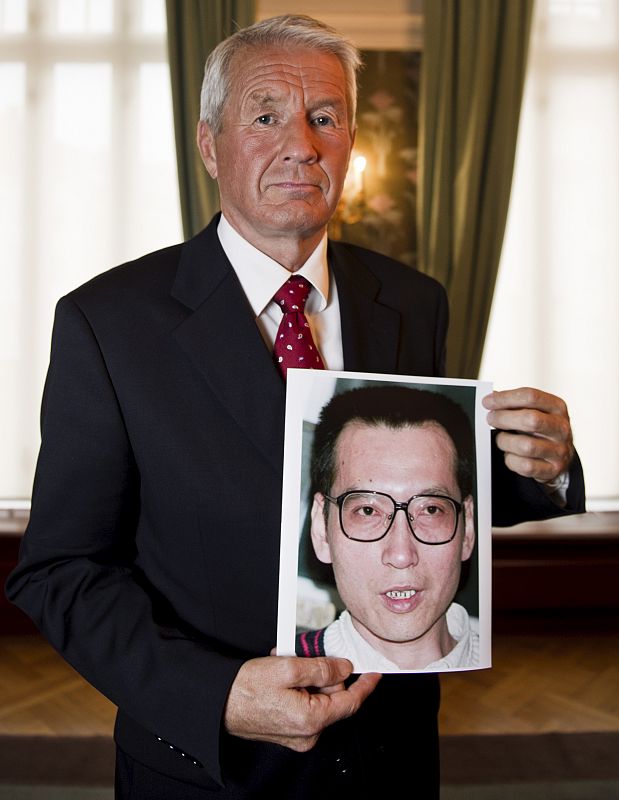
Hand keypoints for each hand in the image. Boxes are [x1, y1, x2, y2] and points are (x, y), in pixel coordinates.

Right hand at [223, 655, 380, 751]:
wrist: (218, 703)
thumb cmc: (246, 689)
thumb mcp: (288, 668)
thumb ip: (322, 668)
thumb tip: (344, 668)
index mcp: (312, 719)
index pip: (350, 702)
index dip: (365, 685)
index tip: (375, 674)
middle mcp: (308, 733)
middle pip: (333, 696)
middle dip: (321, 674)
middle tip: (298, 659)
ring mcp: (297, 735)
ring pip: (318, 699)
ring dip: (306, 679)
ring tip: (283, 668)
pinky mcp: (288, 732)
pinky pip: (305, 706)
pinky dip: (298, 689)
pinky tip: (280, 679)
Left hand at [483, 387, 573, 481]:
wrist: (560, 456)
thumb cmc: (540, 430)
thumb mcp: (534, 411)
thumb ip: (514, 404)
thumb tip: (491, 398)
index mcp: (557, 407)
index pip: (531, 396)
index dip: (505, 398)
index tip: (487, 402)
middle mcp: (561, 428)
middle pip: (530, 419)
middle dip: (503, 418)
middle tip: (490, 419)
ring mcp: (559, 450)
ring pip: (526, 446)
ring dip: (505, 441)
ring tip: (501, 439)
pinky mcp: (553, 469)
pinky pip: (525, 466)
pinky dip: (511, 460)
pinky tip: (510, 454)